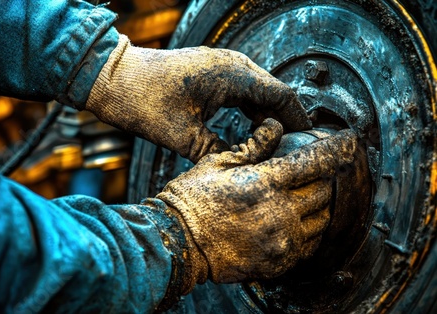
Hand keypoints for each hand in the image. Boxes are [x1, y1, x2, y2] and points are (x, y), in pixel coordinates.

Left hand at [86, 35, 310, 162]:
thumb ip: (218, 152)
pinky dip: (251, 108)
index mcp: (232, 75)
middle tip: (292, 150)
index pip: (281, 96)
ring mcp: (222, 65)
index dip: (299, 121)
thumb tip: (242, 165)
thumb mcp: (183, 136)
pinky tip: (250, 128)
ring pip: (259, 90)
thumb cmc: (142, 101)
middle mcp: (232, 64)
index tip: (309, 142)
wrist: (114, 79)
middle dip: (286, 120)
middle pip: (274, 93)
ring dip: (268, 114)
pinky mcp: (211, 71)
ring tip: (274, 144)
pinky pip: (242, 89)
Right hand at [156, 119, 356, 286]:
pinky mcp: (279, 261)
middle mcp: (280, 213)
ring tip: (304, 195)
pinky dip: (311, 229)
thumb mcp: (217, 163)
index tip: (349, 141)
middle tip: (315, 170)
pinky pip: (311, 244)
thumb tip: (274, 127)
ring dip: (319, 203)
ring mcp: (282, 240)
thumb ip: (253, 147)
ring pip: (323, 218)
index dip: (338, 148)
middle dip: (324, 176)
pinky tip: (295, 220)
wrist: (178, 241)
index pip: (316, 160)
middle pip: (325, 189)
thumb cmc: (192, 199)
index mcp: (264, 183)